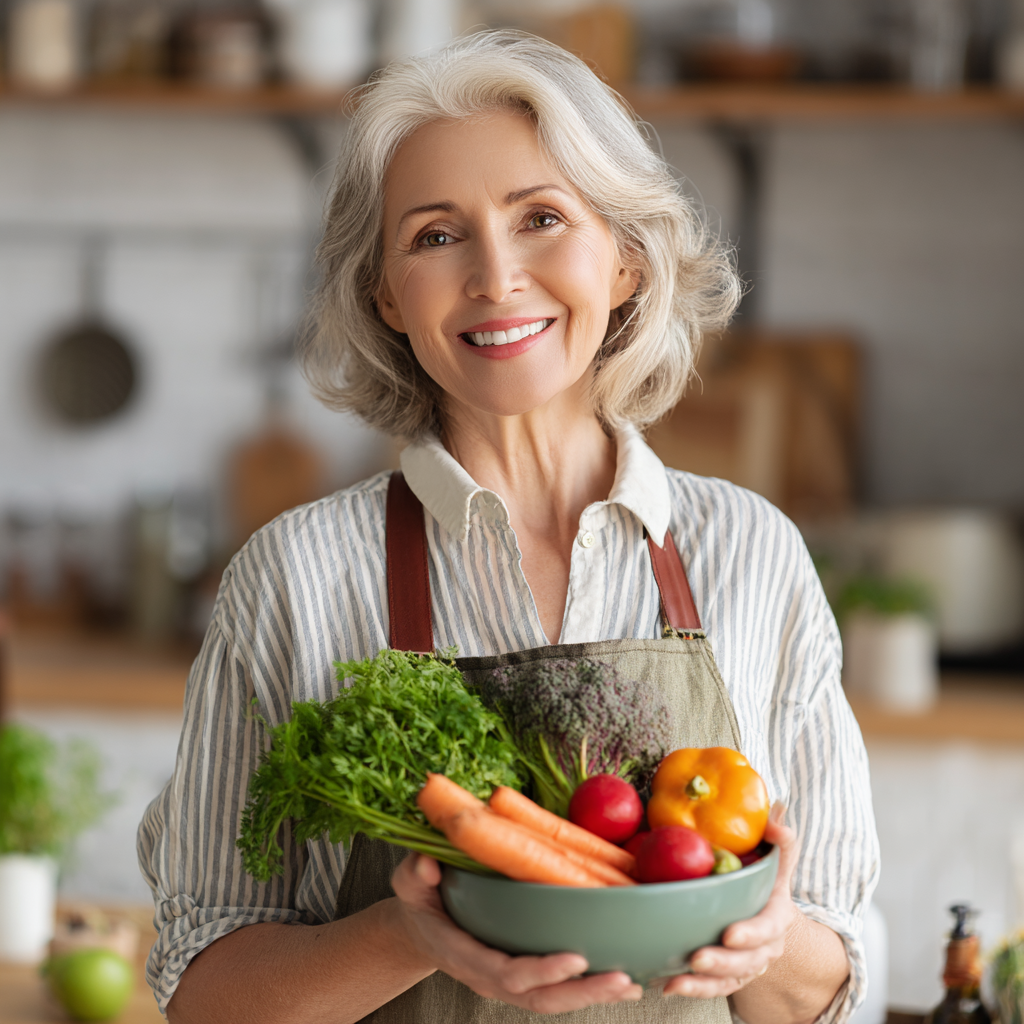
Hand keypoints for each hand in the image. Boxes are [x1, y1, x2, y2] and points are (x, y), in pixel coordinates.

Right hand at [390, 853, 642, 1013]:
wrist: (420, 927)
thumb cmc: (420, 900)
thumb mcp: (408, 883)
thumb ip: (415, 874)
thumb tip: (427, 866)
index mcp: (466, 956)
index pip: (508, 973)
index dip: (543, 971)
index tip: (576, 958)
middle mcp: (490, 977)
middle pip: (540, 998)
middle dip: (583, 992)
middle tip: (622, 978)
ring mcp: (508, 981)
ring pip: (554, 1000)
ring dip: (594, 995)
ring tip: (632, 982)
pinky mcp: (523, 976)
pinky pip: (557, 991)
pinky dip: (589, 989)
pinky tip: (622, 979)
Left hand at [661, 803, 799, 998]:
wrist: (770, 914)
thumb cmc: (767, 879)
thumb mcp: (777, 858)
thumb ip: (780, 838)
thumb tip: (777, 810)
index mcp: (777, 915)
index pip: (768, 927)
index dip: (751, 933)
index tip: (729, 934)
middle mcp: (766, 945)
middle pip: (748, 960)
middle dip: (722, 961)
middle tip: (697, 957)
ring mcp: (748, 964)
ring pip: (730, 979)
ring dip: (703, 982)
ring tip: (677, 979)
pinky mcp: (730, 975)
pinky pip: (714, 988)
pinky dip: (693, 990)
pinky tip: (668, 986)